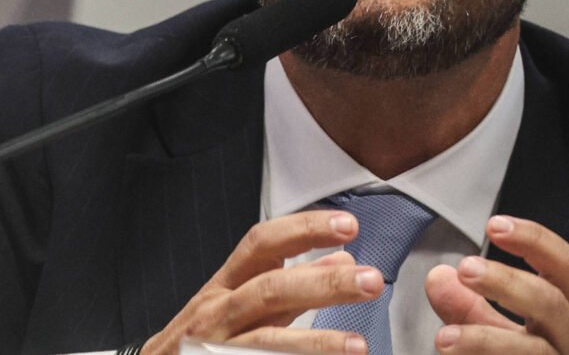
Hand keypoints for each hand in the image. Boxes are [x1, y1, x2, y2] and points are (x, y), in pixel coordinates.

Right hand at [143, 210, 381, 354]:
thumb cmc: (199, 341)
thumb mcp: (243, 306)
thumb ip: (292, 289)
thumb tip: (342, 262)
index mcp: (224, 286)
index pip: (262, 243)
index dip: (304, 230)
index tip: (346, 227)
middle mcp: (215, 314)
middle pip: (270, 289)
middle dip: (322, 284)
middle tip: (369, 281)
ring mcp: (212, 348)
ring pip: (264, 340)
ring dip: (315, 342)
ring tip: (357, 345)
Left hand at [425, 215, 568, 353]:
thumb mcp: (505, 340)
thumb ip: (472, 310)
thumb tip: (438, 276)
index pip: (565, 267)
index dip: (534, 240)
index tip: (495, 224)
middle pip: (551, 302)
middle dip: (507, 282)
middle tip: (466, 269)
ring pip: (536, 351)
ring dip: (486, 341)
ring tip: (444, 340)